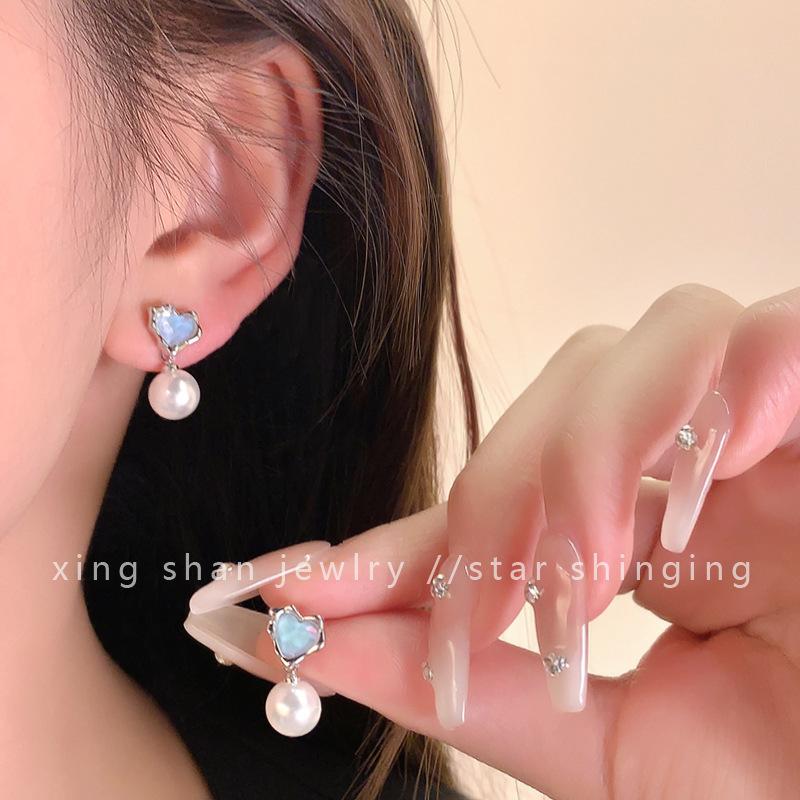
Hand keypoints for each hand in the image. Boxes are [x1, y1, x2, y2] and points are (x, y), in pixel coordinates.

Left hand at [196, 284, 799, 798]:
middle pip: (548, 407)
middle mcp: (704, 464)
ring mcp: (774, 424)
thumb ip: (484, 693)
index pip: (491, 505)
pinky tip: (692, 507)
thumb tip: (326, 644)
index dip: (388, 542)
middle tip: (480, 618)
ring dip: (577, 456)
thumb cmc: (789, 782)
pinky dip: (703, 405)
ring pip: (629, 352)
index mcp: (652, 543)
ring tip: (579, 579)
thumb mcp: (621, 755)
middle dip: (489, 505)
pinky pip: (764, 340)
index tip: (291, 590)